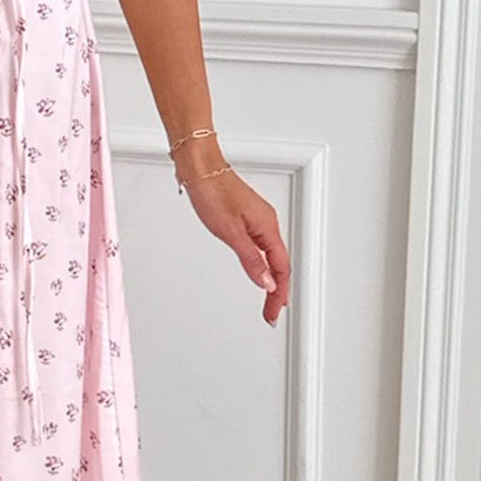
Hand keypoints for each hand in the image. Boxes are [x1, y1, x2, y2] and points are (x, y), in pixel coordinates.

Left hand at [175, 154, 289, 326]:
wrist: (200, 166)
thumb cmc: (212, 192)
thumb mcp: (230, 232)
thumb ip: (251, 259)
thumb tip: (266, 283)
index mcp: (267, 227)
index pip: (280, 270)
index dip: (278, 295)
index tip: (273, 314)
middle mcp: (267, 223)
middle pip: (280, 265)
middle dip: (277, 292)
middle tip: (270, 314)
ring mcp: (257, 219)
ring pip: (272, 256)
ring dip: (271, 279)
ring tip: (269, 299)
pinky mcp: (246, 216)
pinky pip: (262, 246)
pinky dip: (263, 263)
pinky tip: (258, 269)